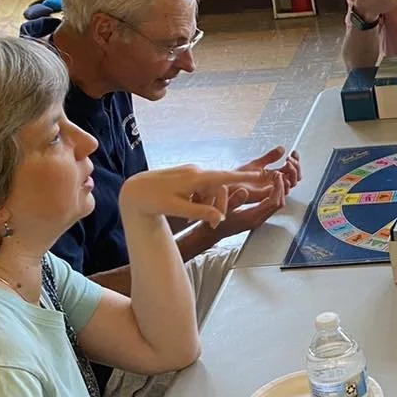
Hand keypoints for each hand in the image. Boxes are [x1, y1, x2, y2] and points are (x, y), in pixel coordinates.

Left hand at [119, 166, 275, 226]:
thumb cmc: (152, 200)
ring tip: (186, 219)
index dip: (245, 178)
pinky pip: (201, 189)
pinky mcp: (186, 176)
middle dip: (219, 207)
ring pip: (210, 190)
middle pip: (220, 188)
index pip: (225, 177)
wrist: (134, 191)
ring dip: (206, 206)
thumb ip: (200, 213)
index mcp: (196, 177)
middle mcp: (196, 171)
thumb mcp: (176, 209)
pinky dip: (199, 201)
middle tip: (212, 226)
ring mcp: (191, 172)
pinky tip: (183, 210)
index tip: (262, 175)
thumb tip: (219, 219)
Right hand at [192, 148, 300, 241]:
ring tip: (275, 177)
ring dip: (278, 191)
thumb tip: (244, 191)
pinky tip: (268, 184)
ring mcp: (258, 219)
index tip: (277, 175)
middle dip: (281, 188)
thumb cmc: (213, 222)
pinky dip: (273, 194)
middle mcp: (258, 220)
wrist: (210, 234)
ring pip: (276, 205)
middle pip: (278, 204)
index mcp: (252, 217)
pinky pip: (270, 205)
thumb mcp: (220, 209)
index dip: (278, 188)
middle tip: (279, 173)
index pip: (273, 202)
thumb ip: (232, 201)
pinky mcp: (255, 217)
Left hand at [237, 146, 301, 191]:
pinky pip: (283, 192)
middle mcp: (276, 183)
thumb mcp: (257, 163)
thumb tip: (282, 148)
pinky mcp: (268, 195)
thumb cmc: (239, 176)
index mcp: (274, 175)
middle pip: (295, 177)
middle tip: (290, 159)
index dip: (296, 160)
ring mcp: (273, 189)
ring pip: (292, 184)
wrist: (228, 185)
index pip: (291, 169)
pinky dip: (285, 182)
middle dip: (296, 167)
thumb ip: (270, 157)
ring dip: (293, 173)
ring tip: (287, 163)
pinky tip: (279, 173)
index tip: (293, 152)